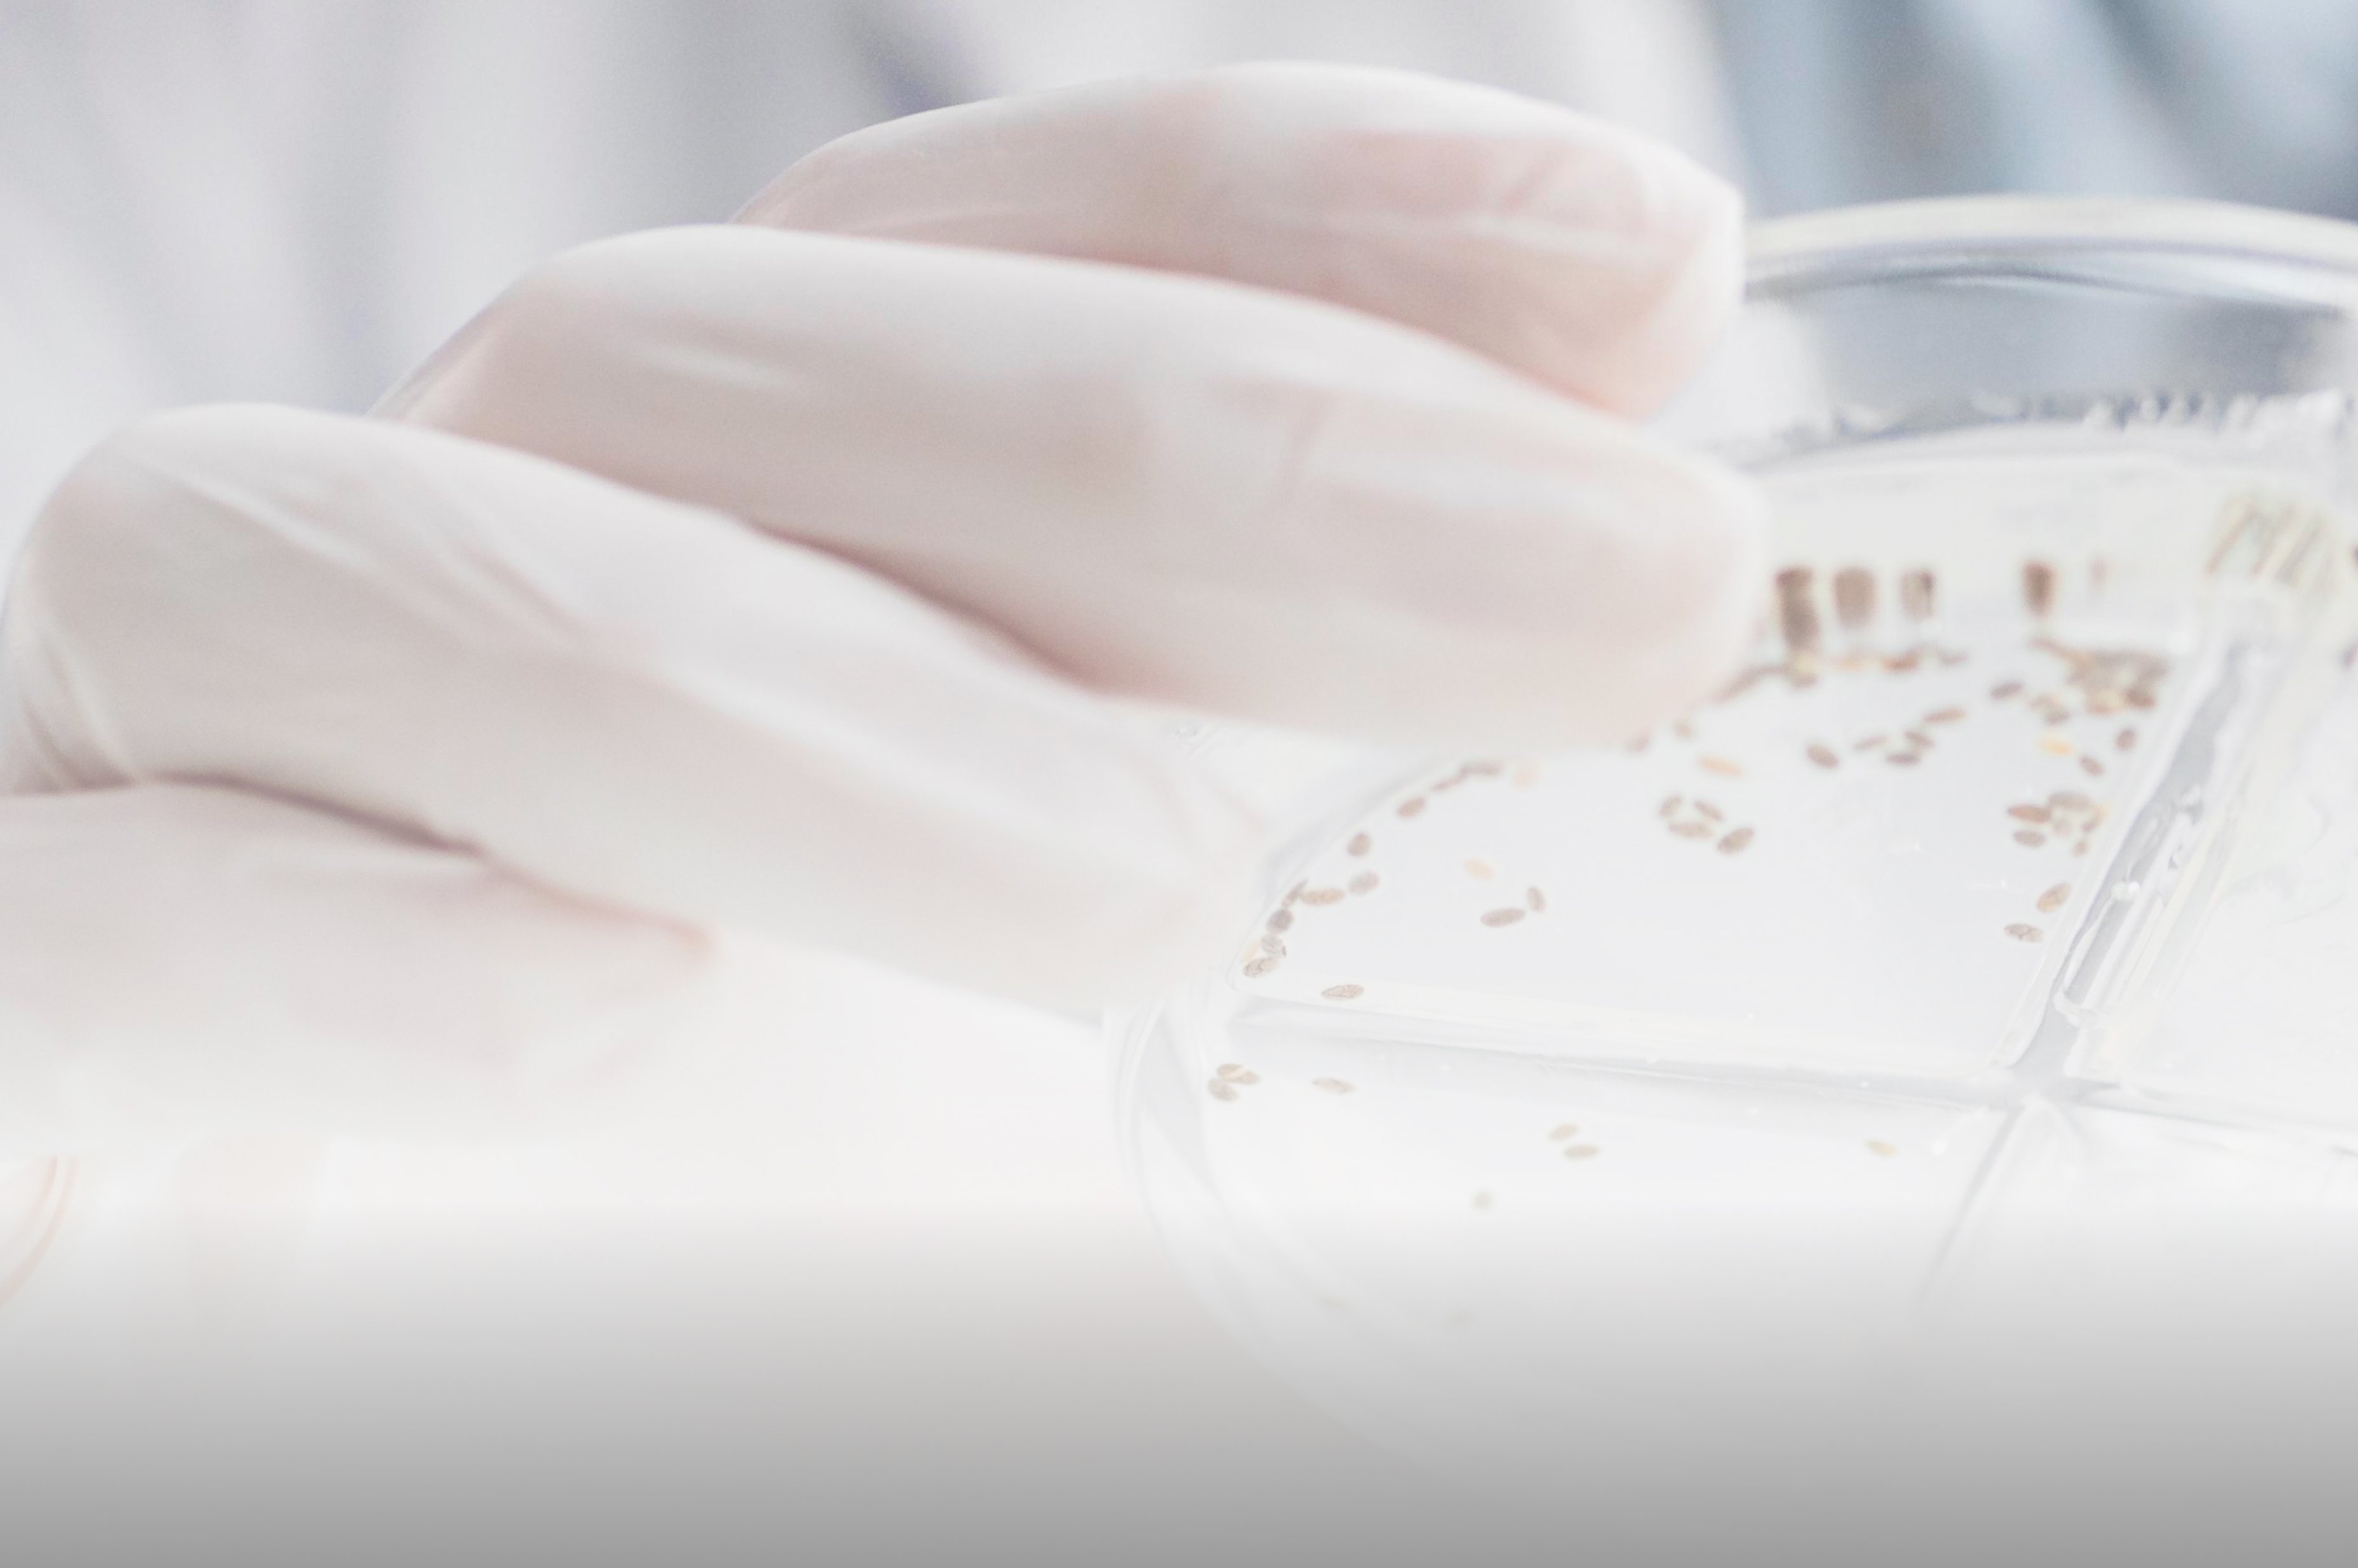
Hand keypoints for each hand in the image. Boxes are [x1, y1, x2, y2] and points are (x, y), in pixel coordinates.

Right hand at [0, 66, 1760, 1165]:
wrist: (393, 1458)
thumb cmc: (786, 1329)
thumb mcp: (1144, 1221)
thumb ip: (1398, 1149)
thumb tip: (1865, 1251)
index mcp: (719, 592)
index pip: (969, 279)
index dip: (1286, 206)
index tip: (1653, 275)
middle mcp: (438, 626)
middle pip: (734, 366)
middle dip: (1199, 440)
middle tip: (1637, 589)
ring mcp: (157, 812)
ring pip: (350, 550)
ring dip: (773, 683)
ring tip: (1149, 889)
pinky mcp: (3, 1055)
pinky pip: (52, 923)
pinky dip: (297, 937)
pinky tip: (596, 1007)